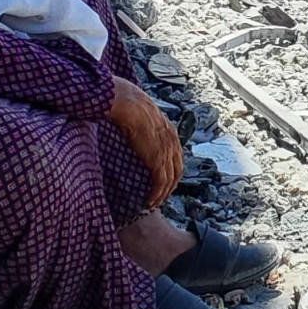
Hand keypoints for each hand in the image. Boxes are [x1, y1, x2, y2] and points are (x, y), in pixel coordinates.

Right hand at [109, 78, 182, 207]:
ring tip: (154, 203)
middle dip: (170, 187)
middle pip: (177, 171)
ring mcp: (167, 152)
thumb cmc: (132, 107)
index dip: (172, 171)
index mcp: (171, 133)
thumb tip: (137, 131)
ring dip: (162, 195)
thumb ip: (147, 128)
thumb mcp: (146, 118)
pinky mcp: (158, 159)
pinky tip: (150, 201)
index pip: (177, 158)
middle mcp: (173, 143)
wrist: (131, 105)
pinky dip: (157, 194)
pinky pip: (160, 182)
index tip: (164, 182)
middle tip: (161, 197)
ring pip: (170, 180)